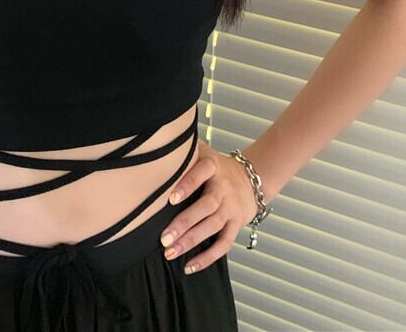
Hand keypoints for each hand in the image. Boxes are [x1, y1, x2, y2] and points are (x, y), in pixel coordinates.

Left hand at [159, 139, 257, 273]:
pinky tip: (189, 266)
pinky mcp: (236, 224)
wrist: (252, 178)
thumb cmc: (215, 166)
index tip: (170, 198)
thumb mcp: (202, 151)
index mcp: (213, 167)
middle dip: (185, 222)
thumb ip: (183, 149)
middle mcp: (223, 188)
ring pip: (213, 226)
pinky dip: (208, 257)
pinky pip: (224, 244)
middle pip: (207, 205)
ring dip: (192, 241)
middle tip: (164, 238)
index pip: (201, 173)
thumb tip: (154, 139)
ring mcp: (231, 208)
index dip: (187, 184)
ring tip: (170, 252)